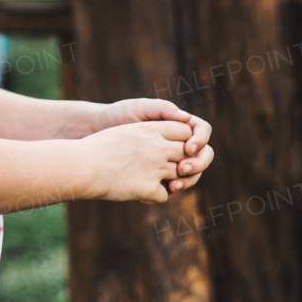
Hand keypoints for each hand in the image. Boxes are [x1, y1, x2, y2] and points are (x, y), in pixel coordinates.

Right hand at [81, 120, 191, 203]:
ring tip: (148, 180)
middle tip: (169, 169)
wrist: (83, 165)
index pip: (185, 131)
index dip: (183, 140)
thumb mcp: (126, 132)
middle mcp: (158, 147)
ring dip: (167, 181)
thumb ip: (148, 135)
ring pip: (178, 177)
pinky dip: (153, 196)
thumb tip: (164, 142)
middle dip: (181, 162)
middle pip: (186, 155)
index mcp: (151, 129)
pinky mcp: (149, 188)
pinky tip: (139, 193)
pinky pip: (164, 195)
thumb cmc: (98, 148)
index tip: (175, 148)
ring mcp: (156, 168)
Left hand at [99, 99, 213, 190]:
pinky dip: (167, 191)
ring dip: (187, 181)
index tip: (188, 148)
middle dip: (197, 164)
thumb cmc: (119, 115)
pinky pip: (172, 185)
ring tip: (172, 186)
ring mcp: (170, 161)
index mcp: (178, 125)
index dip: (200, 140)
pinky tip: (154, 193)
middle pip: (203, 155)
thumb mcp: (139, 108)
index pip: (202, 132)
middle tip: (181, 170)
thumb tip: (186, 117)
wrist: (98, 133)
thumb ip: (162, 109)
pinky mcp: (158, 175)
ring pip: (191, 174)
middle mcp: (178, 143)